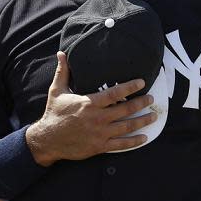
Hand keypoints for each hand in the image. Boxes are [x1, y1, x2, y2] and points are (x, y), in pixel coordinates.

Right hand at [25, 51, 157, 165]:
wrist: (47, 140)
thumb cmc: (53, 113)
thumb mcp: (56, 91)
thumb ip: (63, 72)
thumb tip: (61, 53)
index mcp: (89, 103)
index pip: (115, 93)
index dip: (130, 87)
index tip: (142, 82)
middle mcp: (97, 118)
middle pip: (125, 109)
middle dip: (141, 103)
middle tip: (151, 99)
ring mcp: (99, 133)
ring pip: (127, 127)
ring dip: (142, 121)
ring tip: (153, 115)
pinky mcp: (99, 146)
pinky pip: (121, 144)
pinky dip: (134, 141)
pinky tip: (144, 137)